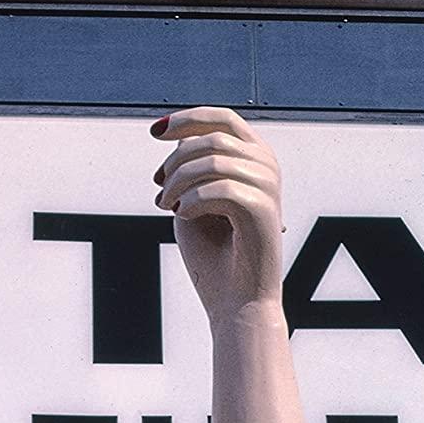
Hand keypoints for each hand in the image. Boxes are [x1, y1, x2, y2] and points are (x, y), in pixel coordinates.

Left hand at [153, 106, 284, 324]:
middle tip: (159, 192)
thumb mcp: (193, 201)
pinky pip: (219, 188)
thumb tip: (181, 138)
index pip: (223, 119)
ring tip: (167, 207)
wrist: (234, 303)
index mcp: (254, 160)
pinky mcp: (264, 210)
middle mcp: (267, 167)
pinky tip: (183, 216)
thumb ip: (190, 168)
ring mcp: (269, 187)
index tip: (154, 133)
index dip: (186, 119)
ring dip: (179, 183)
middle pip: (212, 137)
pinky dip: (192, 201)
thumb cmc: (214, 257)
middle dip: (175, 162)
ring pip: (213, 160)